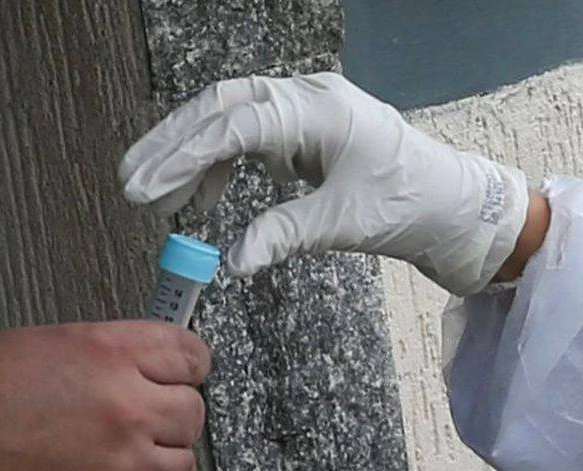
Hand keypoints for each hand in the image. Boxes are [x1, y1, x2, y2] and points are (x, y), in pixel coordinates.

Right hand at [0, 321, 208, 470]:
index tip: (174, 380)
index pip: (189, 355)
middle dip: (165, 421)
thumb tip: (120, 371)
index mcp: (104, 353)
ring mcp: (121, 470)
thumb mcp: (26, 348)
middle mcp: (123, 408)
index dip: (182, 369)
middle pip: (190, 414)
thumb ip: (88, 358)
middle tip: (131, 431)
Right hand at [119, 72, 531, 295]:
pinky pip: (246, 136)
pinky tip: (205, 199)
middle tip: (130, 182)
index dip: (184, 157)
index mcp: (318, 111)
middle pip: (220, 107)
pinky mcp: (303, 129)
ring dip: (189, 154)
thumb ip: (283, 236)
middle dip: (171, 144)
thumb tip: (232, 262)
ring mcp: (304, 109)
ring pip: (228, 117)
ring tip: (158, 197)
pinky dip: (218, 164)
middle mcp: (306, 97)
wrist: (451, 203)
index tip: (146, 188)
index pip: (234, 126)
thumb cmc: (407, 204)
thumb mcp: (343, 223)